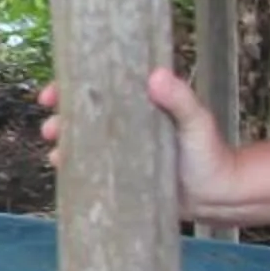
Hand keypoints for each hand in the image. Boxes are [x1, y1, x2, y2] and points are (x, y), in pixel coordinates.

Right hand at [40, 69, 232, 216]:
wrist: (219, 195)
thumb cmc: (210, 152)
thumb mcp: (196, 122)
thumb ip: (180, 99)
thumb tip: (156, 75)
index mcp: (137, 102)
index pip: (98, 87)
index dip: (70, 86)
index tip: (52, 93)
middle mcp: (123, 123)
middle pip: (81, 114)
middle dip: (58, 119)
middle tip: (50, 128)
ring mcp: (118, 149)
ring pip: (81, 142)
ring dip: (62, 145)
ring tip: (56, 155)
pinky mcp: (118, 174)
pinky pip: (89, 167)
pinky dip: (73, 167)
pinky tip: (64, 171)